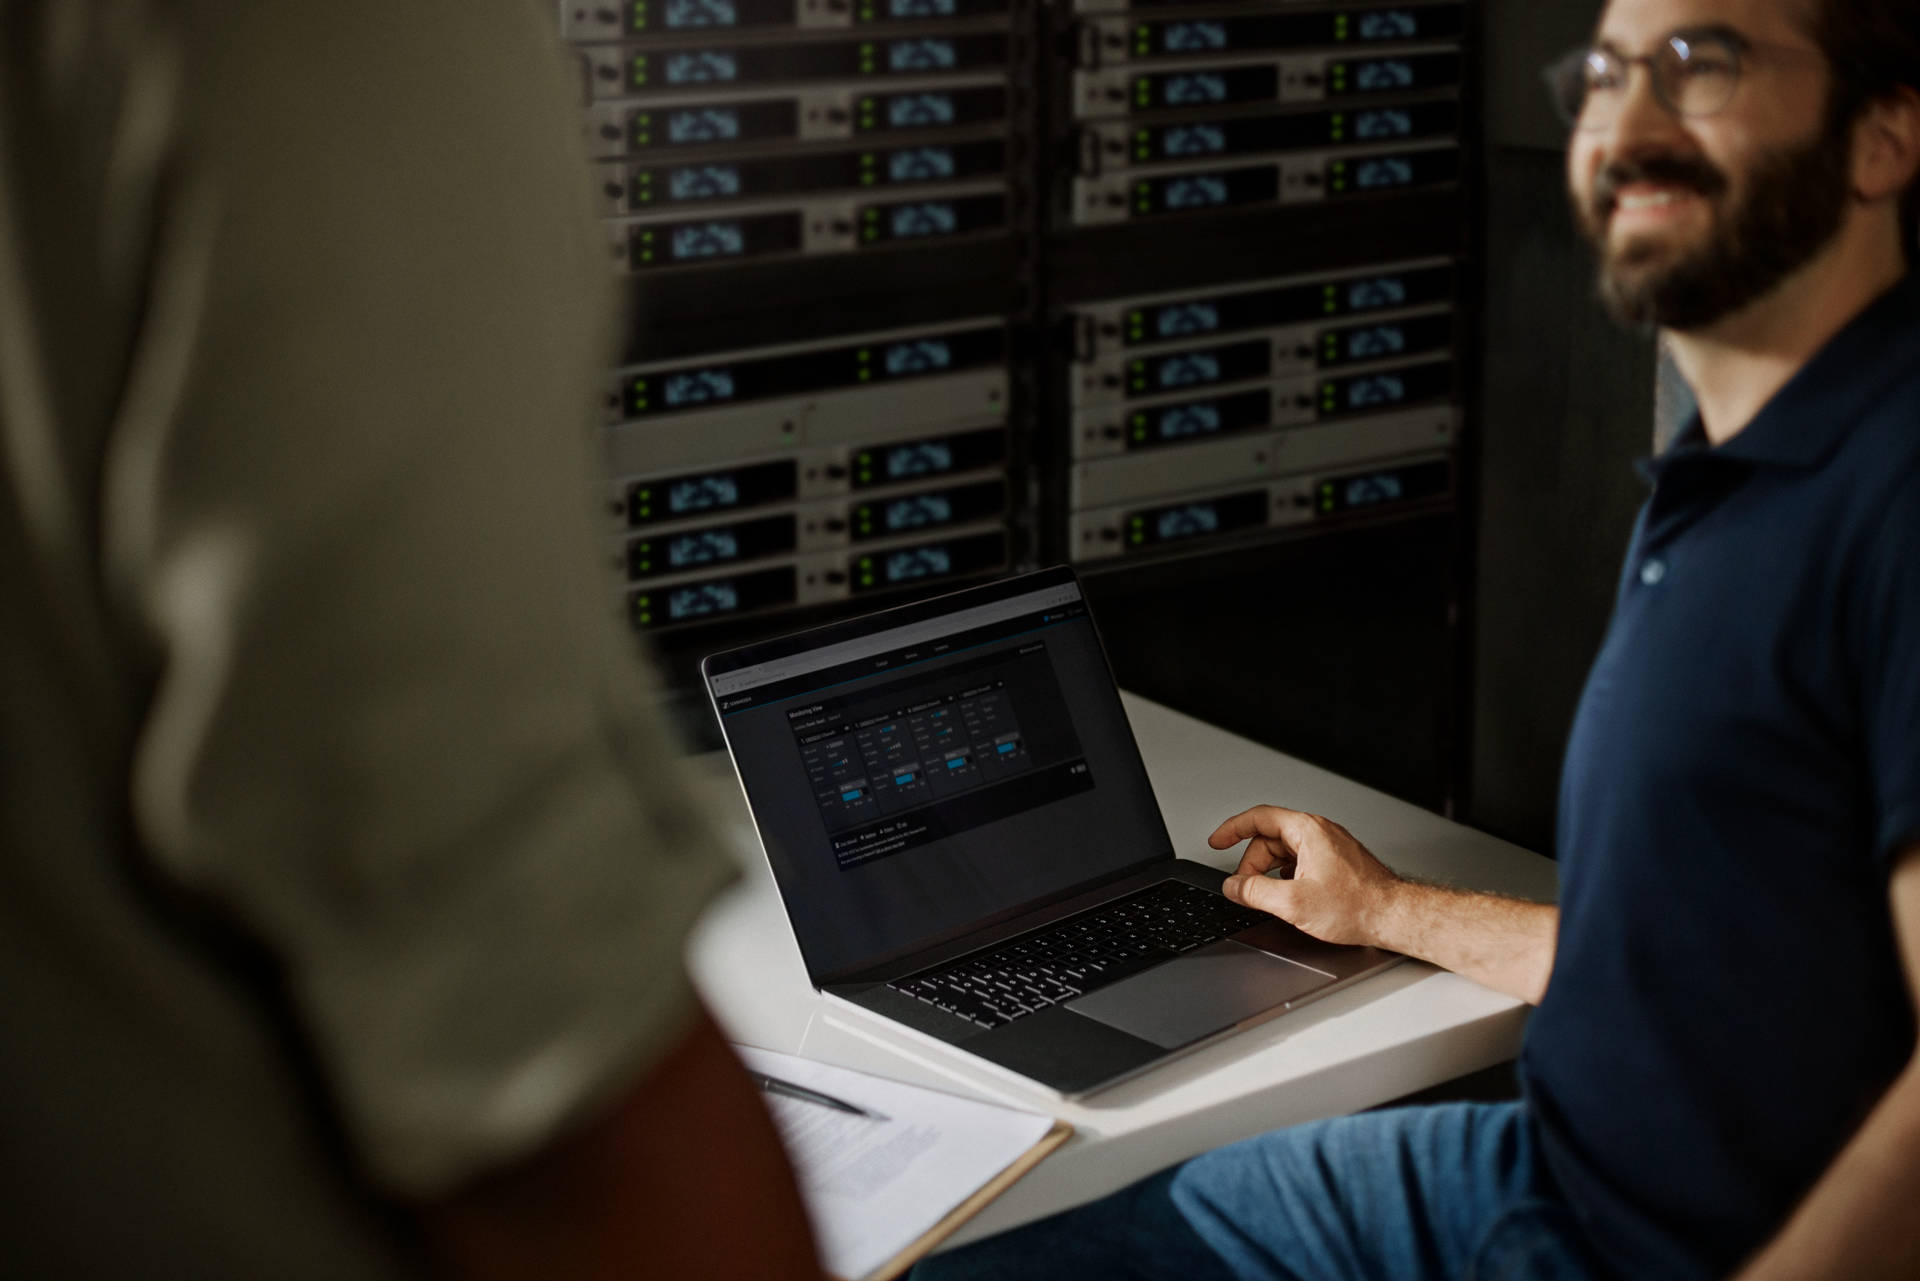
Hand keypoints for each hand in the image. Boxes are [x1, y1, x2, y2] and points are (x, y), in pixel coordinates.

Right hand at [1209, 805, 1402, 947]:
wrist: (1395, 917)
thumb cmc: (1358, 906)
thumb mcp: (1293, 903)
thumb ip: (1254, 892)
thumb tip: (1232, 887)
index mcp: (1307, 831)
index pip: (1258, 818)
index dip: (1231, 829)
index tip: (1215, 842)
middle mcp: (1319, 832)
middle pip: (1269, 839)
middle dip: (1251, 865)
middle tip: (1245, 891)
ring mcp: (1329, 846)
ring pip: (1284, 853)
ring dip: (1269, 873)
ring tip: (1269, 898)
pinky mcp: (1336, 862)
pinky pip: (1300, 862)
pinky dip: (1286, 876)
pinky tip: (1288, 896)